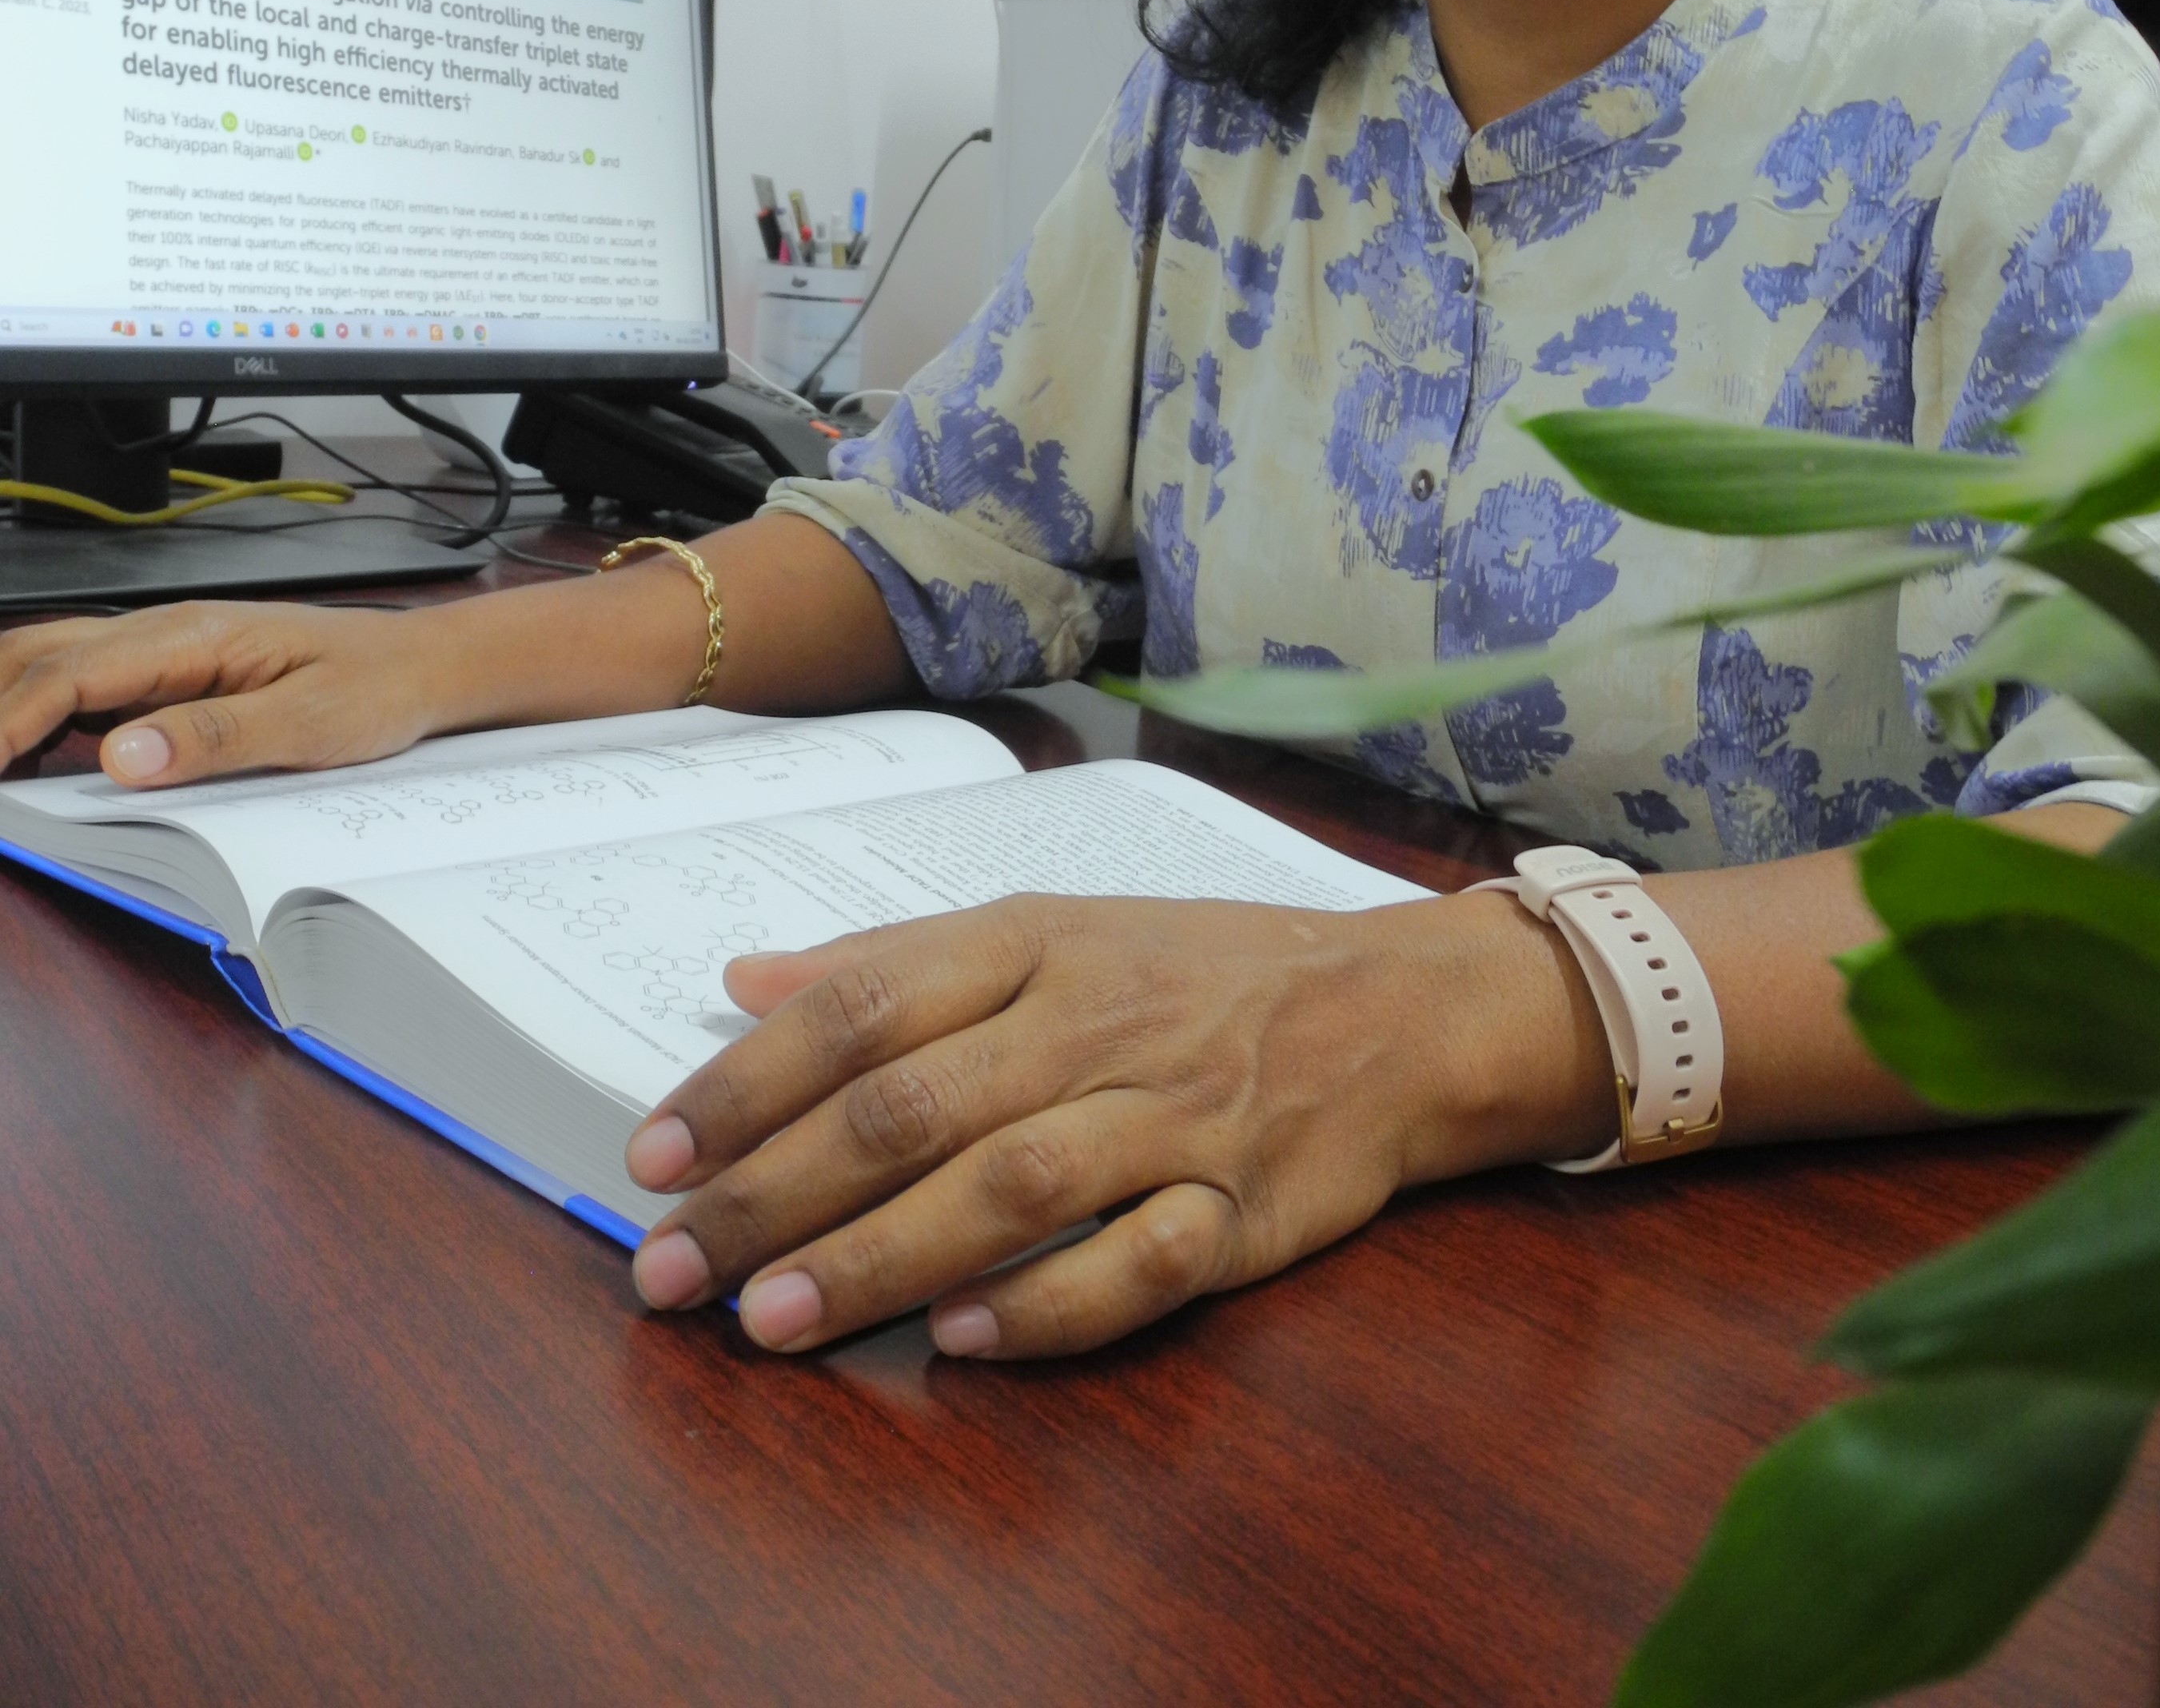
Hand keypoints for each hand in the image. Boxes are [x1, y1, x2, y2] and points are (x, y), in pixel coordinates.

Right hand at [0, 600, 446, 785]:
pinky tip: (21, 754)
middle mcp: (166, 636)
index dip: (10, 719)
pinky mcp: (169, 679)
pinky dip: (37, 715)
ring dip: (6, 704)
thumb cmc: (372, 686)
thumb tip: (122, 758)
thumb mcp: (309, 721)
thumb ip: (215, 736)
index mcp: (193, 636)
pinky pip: (83, 689)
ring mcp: (162, 655)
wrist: (415, 667)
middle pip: (41, 656)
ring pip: (52, 665)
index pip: (72, 673)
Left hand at [622, 889, 1613, 1358]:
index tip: (651, 1157)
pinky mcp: (1243, 1207)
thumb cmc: (1198, 970)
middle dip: (776, 1192)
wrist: (1397, 1005)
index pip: (862, 1007)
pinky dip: (1054, 1303)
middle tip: (670, 1269)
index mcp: (1034, 944)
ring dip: (881, 1257)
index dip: (748, 1083)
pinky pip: (1145, 1261)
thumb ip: (895, 961)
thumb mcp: (1050, 927)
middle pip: (913, 1105)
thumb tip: (744, 979)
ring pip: (1010, 1183)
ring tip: (771, 1320)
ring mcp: (1171, 1115)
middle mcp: (1093, 1021)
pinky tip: (965, 1342)